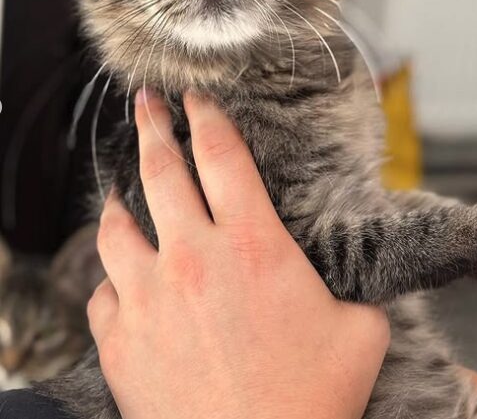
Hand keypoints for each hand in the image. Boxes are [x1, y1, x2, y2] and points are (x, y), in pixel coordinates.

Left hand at [88, 91, 389, 418]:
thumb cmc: (311, 400)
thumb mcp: (361, 331)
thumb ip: (356, 289)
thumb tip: (358, 276)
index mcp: (252, 244)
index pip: (221, 155)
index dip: (207, 117)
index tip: (195, 98)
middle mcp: (194, 258)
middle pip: (161, 171)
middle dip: (153, 127)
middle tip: (146, 104)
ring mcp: (150, 297)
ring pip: (117, 227)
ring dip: (119, 202)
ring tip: (119, 191)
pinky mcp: (123, 341)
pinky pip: (105, 294)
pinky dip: (114, 281)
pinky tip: (122, 280)